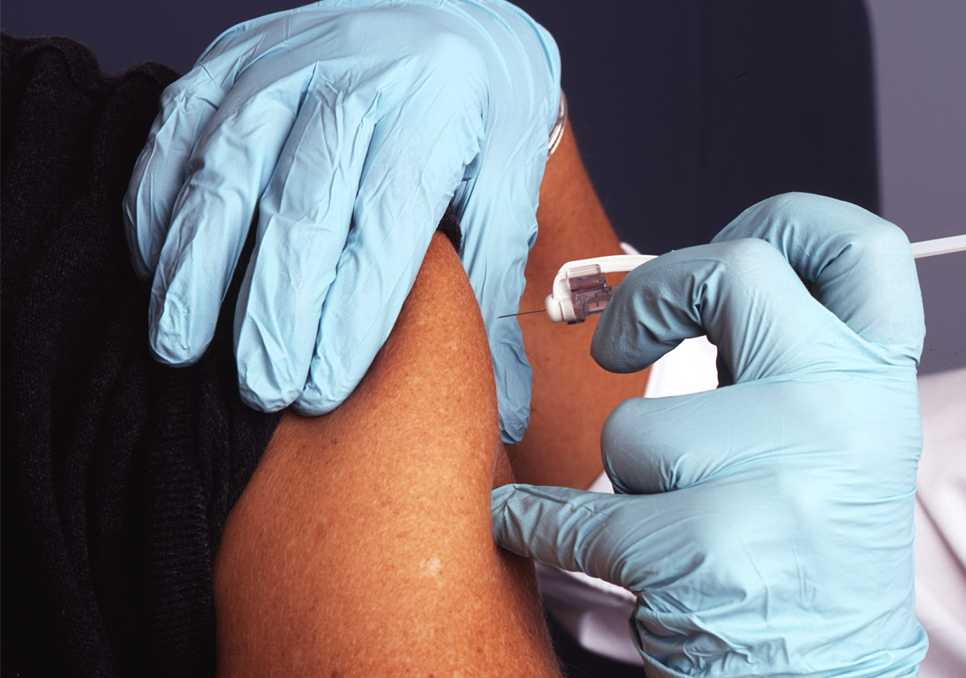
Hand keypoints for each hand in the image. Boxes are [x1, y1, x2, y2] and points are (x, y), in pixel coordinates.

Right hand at [123, 0, 560, 441]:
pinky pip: (178, 129)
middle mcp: (353, 82)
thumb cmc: (482, 109)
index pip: (384, 226)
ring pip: (225, 171)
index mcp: (434, 113)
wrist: (449, 6)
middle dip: (273, 308)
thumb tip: (505, 405)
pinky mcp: (231, 57)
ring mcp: (282, 63)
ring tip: (181, 345)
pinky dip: (158, 198)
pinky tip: (156, 265)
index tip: (320, 389)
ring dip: (196, 265)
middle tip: (259, 389)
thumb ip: (497, 286)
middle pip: (300, 206)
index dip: (349, 314)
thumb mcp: (514, 181)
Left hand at [492, 193, 928, 675]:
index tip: (730, 239)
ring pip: (637, 424)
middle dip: (649, 295)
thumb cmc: (804, 552)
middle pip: (734, 273)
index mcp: (880, 382)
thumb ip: (774, 358)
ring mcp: (786, 476)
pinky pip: (578, 510)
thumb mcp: (825, 440)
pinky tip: (535, 529)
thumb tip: (661, 285)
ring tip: (670, 524)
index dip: (788, 219)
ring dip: (627, 478)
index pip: (863, 247)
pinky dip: (539, 524)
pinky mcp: (713, 547)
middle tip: (615, 341)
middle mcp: (849, 412)